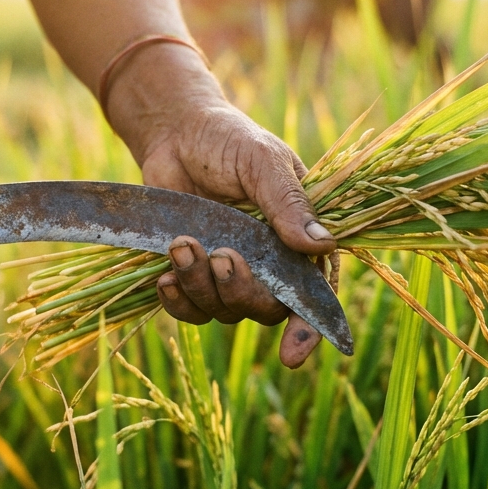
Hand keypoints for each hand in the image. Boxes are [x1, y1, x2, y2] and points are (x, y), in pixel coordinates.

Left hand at [113, 60, 334, 368]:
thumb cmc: (228, 140)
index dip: (307, 330)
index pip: (313, 296)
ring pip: (223, 311)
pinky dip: (178, 300)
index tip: (292, 356)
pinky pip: (189, 310)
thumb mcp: (262, 162)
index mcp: (299, 239)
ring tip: (181, 244)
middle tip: (221, 255)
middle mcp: (269, 265)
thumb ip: (289, 204)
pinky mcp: (192, 274)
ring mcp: (230, 272)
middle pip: (265, 309)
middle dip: (241, 290)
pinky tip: (165, 277)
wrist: (175, 133)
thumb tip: (323, 247)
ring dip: (201, 287)